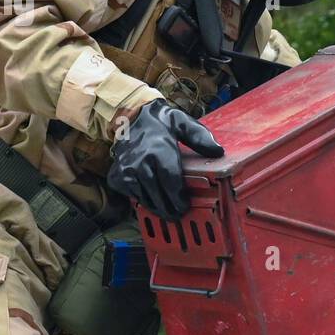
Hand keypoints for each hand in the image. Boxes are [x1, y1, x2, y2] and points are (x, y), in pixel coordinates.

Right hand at [106, 100, 223, 218]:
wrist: (130, 118)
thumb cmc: (161, 123)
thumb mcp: (183, 123)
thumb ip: (200, 137)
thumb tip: (218, 151)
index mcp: (158, 149)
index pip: (170, 181)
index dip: (178, 197)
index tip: (185, 206)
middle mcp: (140, 161)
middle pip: (158, 194)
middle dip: (169, 207)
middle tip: (178, 215)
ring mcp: (126, 171)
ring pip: (145, 198)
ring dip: (156, 207)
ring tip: (167, 212)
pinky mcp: (116, 177)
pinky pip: (133, 196)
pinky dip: (143, 200)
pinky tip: (152, 200)